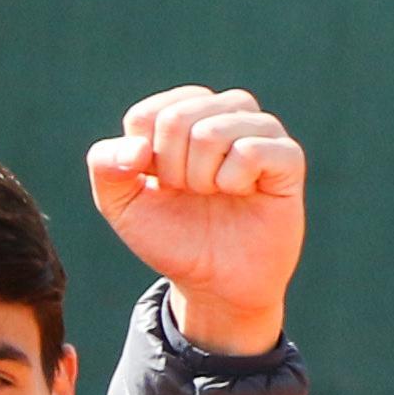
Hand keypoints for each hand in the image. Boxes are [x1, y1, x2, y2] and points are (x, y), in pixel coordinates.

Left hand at [86, 87, 303, 358]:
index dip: (141, 161)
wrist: (214, 282)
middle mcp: (224, 112)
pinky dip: (233, 181)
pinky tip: (242, 193)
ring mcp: (260, 130)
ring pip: (211, 132)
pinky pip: (249, 150)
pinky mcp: (287, 156)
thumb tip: (136, 148)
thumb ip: (106, 166)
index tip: (158, 185)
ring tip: (215, 193)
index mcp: (184, 114)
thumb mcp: (122, 205)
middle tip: (190, 193)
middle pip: (176, 119)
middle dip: (171, 170)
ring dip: (201, 178)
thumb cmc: (172, 235)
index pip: (147, 115)